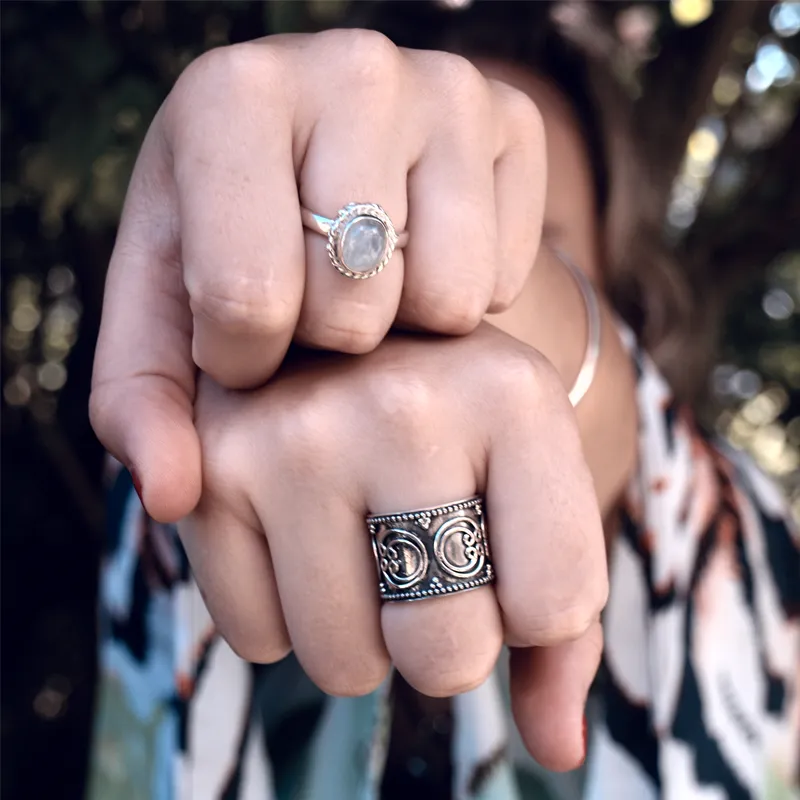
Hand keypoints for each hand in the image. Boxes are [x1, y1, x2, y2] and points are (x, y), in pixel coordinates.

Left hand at [90, 30, 545, 521]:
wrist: (331, 175)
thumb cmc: (238, 250)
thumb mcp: (168, 318)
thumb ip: (143, 406)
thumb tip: (170, 495)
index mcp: (232, 98)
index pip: (246, 292)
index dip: (244, 357)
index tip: (248, 345)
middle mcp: (348, 67)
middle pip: (354, 302)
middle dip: (330, 342)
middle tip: (316, 310)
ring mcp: (445, 86)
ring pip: (446, 298)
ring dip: (403, 328)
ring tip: (372, 290)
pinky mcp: (516, 119)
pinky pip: (504, 277)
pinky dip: (462, 301)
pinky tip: (425, 263)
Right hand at [182, 324, 606, 770]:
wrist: (356, 346)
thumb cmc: (461, 429)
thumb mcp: (533, 491)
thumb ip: (563, 629)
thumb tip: (559, 750)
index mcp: (515, 396)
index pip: (552, 610)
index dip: (528, 610)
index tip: (499, 549)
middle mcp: (405, 401)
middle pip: (444, 654)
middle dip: (441, 636)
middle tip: (423, 552)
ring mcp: (296, 432)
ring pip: (344, 664)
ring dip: (362, 633)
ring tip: (359, 535)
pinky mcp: (210, 468)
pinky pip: (258, 639)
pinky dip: (287, 617)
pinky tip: (297, 533)